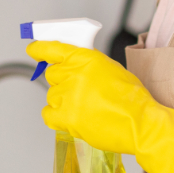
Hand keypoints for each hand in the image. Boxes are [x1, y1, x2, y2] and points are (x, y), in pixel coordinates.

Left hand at [26, 40, 152, 154]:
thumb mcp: (112, 68)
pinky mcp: (66, 118)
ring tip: (85, 107)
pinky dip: (56, 115)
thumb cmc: (132, 98)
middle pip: (52, 74)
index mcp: (85, 58)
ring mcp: (68, 97)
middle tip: (79, 89)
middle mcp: (73, 75)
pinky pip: (48, 114)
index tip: (33, 49)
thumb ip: (89, 64)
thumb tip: (74, 65)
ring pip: (52, 95)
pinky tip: (70, 116)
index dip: (40, 49)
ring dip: (63, 99)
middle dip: (63, 80)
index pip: (53, 49)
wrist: (140, 123)